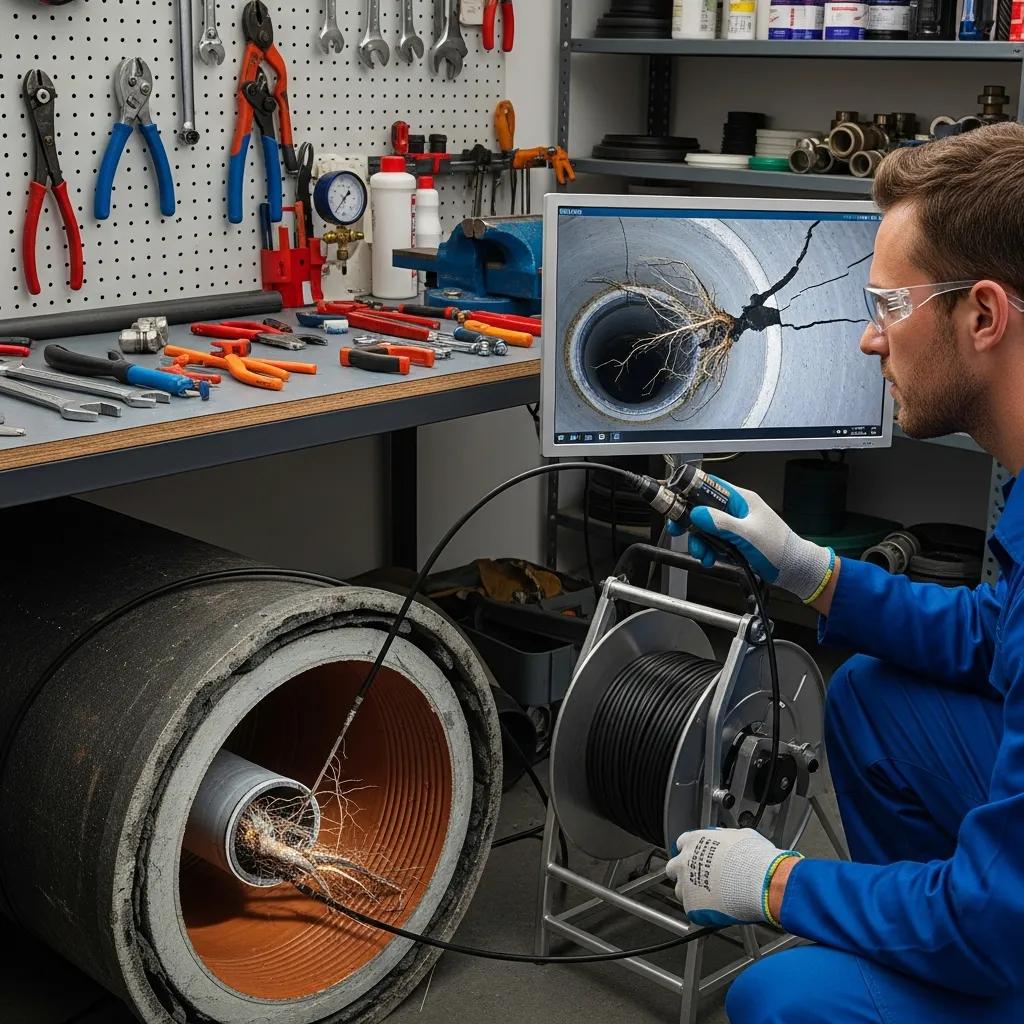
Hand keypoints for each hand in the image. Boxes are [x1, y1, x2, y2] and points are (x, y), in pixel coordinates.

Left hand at [665, 827, 800, 927]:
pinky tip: (716, 908)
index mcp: (694, 840)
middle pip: (674, 868)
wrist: (760, 881)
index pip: (681, 844)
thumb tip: (727, 842)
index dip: (691, 852)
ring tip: (711, 896)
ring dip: (692, 893)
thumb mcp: (740, 836)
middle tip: (700, 878)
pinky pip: (692, 909)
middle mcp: (684, 861)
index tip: (697, 858)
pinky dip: (701, 911)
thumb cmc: (754, 859)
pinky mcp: (691, 906)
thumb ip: (724, 840)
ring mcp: (686, 885)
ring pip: (680, 890)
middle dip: (684, 873)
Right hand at [666, 475, 834, 603]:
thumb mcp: (748, 534)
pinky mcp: (733, 540)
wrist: (794, 569)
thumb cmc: (780, 549)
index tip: (676, 501)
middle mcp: (736, 510)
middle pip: (702, 508)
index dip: (689, 491)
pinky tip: (710, 558)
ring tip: (703, 554)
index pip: (709, 485)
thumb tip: (697, 513)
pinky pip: (712, 541)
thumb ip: (721, 523)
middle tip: (678, 530)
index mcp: (741, 499)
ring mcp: (734, 525)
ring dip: (699, 541)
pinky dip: (707, 550)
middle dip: (690, 522)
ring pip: (705, 527)